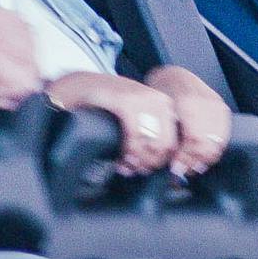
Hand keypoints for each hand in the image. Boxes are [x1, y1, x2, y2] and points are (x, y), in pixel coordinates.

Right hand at [57, 73, 182, 174]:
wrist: (78, 87)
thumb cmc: (106, 108)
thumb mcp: (134, 119)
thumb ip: (150, 136)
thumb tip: (163, 164)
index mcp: (164, 106)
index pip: (179, 140)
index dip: (167, 162)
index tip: (149, 171)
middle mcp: (158, 100)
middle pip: (168, 144)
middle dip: (152, 164)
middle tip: (136, 171)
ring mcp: (142, 97)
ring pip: (156, 142)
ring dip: (141, 161)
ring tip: (127, 167)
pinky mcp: (124, 100)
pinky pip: (135, 135)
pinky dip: (129, 152)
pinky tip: (121, 160)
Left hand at [145, 66, 230, 178]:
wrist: (175, 76)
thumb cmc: (162, 94)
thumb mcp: (157, 111)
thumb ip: (165, 135)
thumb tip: (170, 163)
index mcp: (187, 102)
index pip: (194, 139)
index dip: (186, 157)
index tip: (176, 167)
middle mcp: (206, 103)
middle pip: (209, 144)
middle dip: (196, 161)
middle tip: (184, 170)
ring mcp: (217, 106)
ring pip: (219, 143)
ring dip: (206, 158)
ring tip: (193, 165)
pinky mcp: (224, 110)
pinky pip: (224, 137)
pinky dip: (214, 149)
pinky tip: (203, 154)